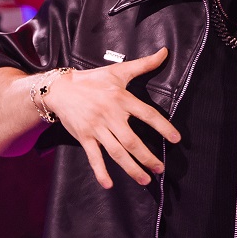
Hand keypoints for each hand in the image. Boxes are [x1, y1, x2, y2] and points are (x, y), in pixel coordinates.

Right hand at [46, 48, 180, 188]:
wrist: (60, 88)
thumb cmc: (93, 80)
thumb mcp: (118, 71)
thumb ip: (144, 65)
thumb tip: (165, 52)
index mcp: (121, 98)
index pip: (147, 114)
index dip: (163, 127)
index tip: (176, 139)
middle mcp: (110, 114)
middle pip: (132, 140)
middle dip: (147, 157)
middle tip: (161, 169)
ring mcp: (96, 127)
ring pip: (116, 152)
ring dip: (131, 168)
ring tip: (145, 180)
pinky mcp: (84, 137)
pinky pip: (93, 157)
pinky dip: (100, 172)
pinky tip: (109, 185)